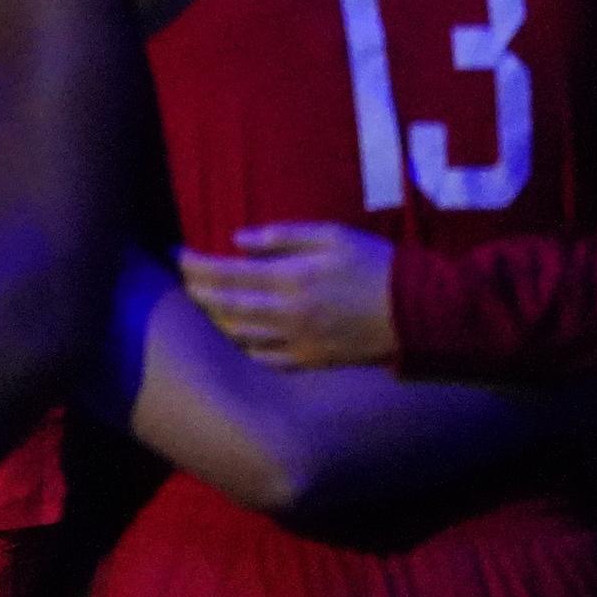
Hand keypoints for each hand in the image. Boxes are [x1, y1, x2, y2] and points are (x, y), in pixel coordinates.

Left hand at [180, 224, 397, 367]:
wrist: (421, 314)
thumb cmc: (378, 264)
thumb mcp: (332, 235)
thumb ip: (281, 237)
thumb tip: (236, 239)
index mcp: (290, 279)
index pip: (223, 274)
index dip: (193, 264)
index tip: (176, 252)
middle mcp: (286, 314)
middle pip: (222, 306)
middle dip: (194, 290)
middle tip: (181, 276)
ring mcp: (297, 342)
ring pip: (237, 334)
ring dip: (213, 317)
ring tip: (202, 301)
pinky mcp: (311, 360)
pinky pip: (263, 357)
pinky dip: (242, 344)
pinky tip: (236, 333)